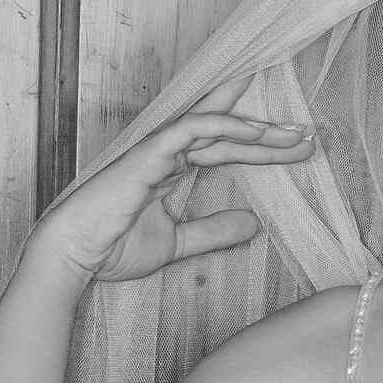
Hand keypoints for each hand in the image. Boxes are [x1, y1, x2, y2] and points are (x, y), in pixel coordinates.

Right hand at [28, 90, 315, 285]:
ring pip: (215, 124)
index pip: (224, 147)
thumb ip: (213, 231)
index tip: (297, 147)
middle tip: (308, 135)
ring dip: (256, 127)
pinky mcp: (147, 152)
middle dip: (268, 132)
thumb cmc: (112, 248)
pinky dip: (225, 125)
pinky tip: (256, 131)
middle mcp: (166, 151)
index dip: (260, 144)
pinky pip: (192, 128)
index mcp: (170, 167)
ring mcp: (156, 148)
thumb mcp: (177, 243)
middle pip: (226, 131)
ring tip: (294, 133)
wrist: (73, 257)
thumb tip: (254, 225)